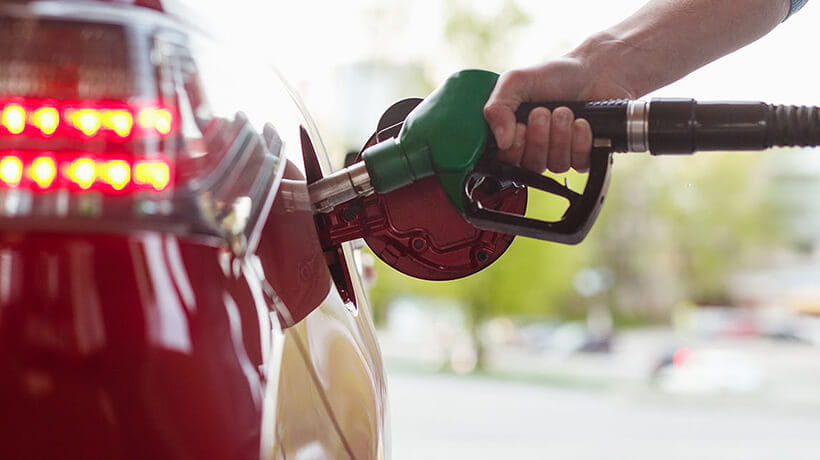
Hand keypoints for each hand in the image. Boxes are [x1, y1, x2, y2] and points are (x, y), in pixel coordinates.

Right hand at [484, 56, 632, 173]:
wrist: (594, 71)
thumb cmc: (555, 76)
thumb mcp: (516, 82)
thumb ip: (497, 107)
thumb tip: (501, 142)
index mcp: (514, 133)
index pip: (506, 160)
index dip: (513, 149)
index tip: (520, 128)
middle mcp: (535, 148)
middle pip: (531, 165)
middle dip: (539, 137)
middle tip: (543, 112)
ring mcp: (560, 153)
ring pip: (555, 164)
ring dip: (561, 135)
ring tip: (565, 111)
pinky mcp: (584, 156)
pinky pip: (578, 162)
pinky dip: (580, 140)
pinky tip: (582, 122)